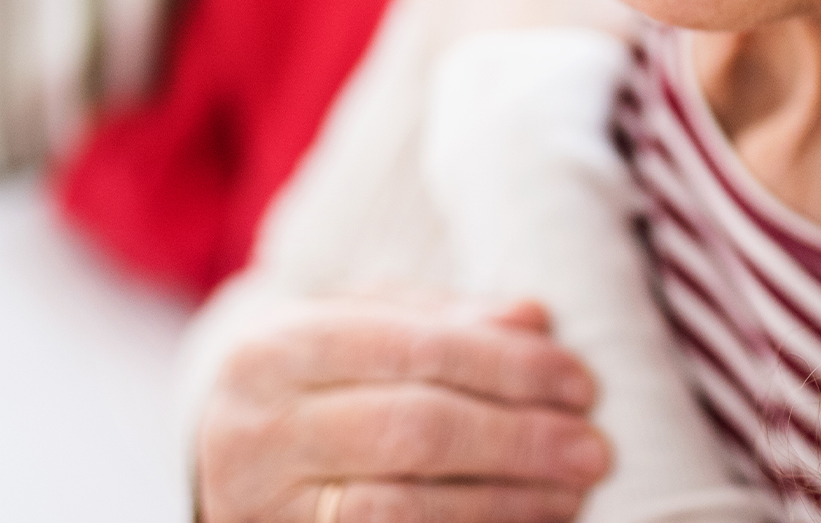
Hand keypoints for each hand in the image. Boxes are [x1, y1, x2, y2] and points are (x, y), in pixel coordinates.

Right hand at [197, 294, 610, 522]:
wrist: (227, 465)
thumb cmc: (315, 385)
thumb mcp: (361, 331)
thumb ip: (444, 320)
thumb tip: (534, 318)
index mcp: (272, 349)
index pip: (415, 349)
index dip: (508, 368)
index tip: (580, 383)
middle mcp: (255, 431)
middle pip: (414, 430)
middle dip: (518, 440)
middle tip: (594, 449)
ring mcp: (262, 510)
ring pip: (404, 508)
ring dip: (505, 503)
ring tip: (572, 494)